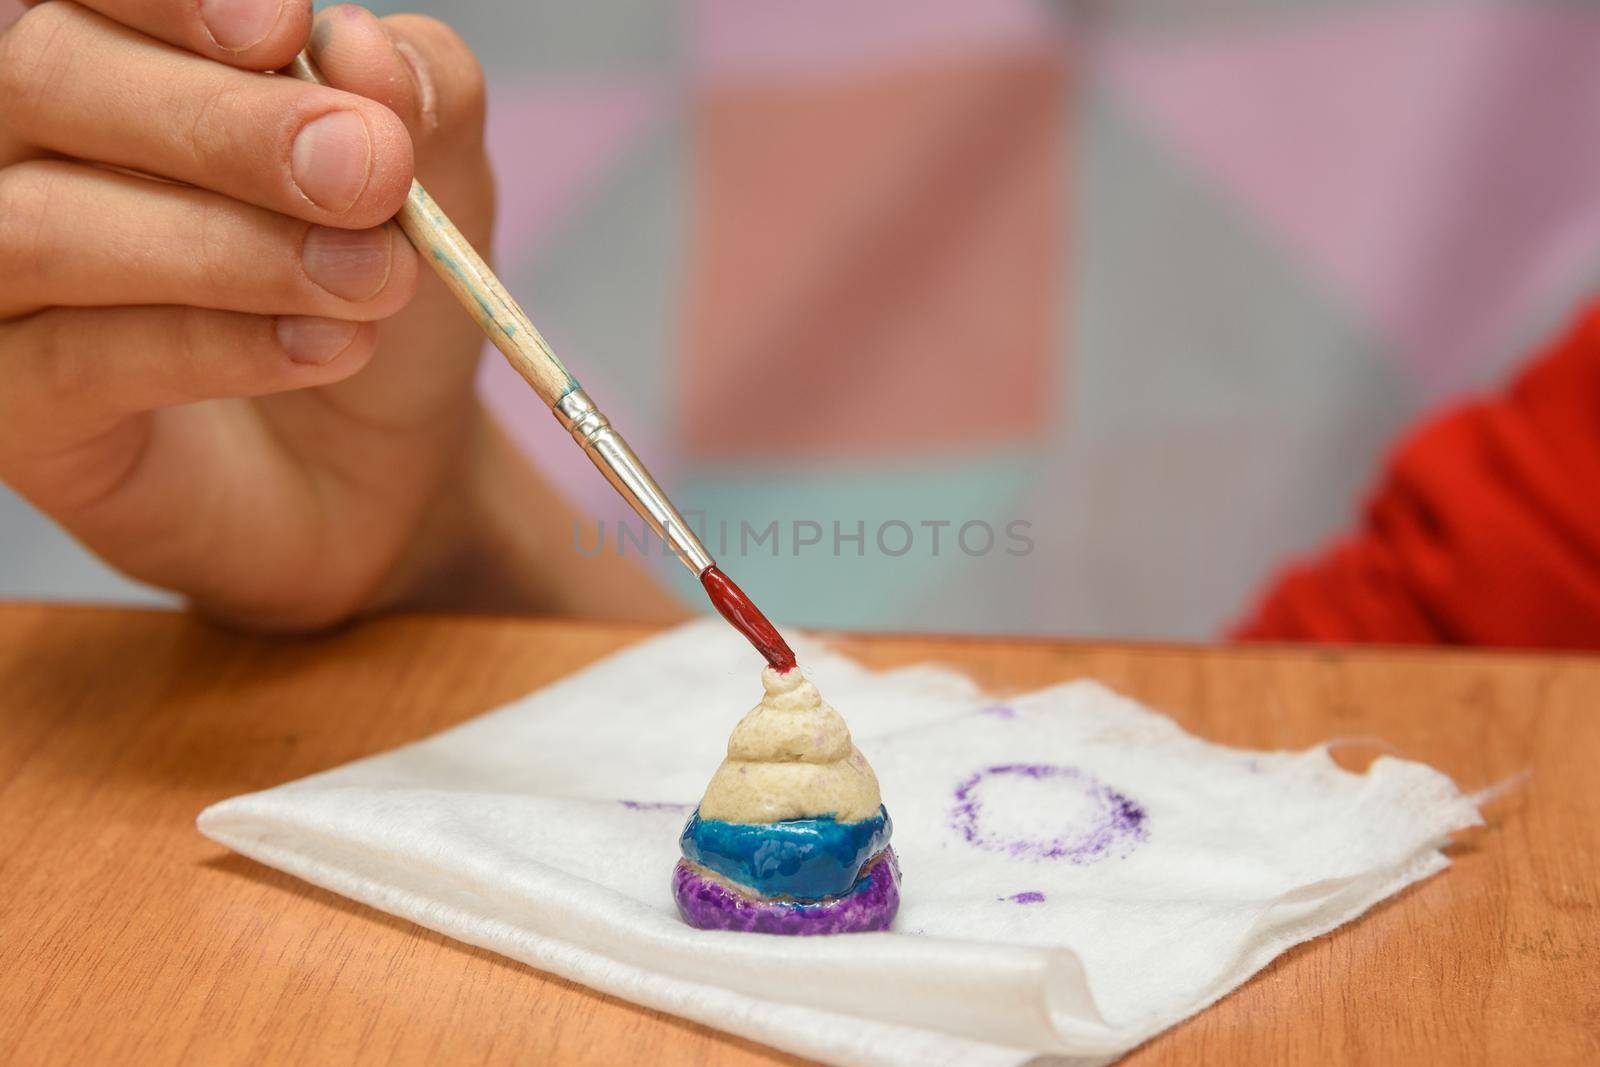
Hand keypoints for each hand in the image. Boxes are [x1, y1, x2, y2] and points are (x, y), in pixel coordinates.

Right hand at [0, 2, 679, 628]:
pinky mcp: (14, 406)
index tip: (283, 29)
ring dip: (230, 250)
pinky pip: (80, 358)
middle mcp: (31, 149)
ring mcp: (4, 279)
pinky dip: (214, 346)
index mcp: (124, 62)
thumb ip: (418, 102)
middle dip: (225, 127)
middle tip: (372, 175)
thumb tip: (361, 41)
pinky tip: (326, 348)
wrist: (384, 464)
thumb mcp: (437, 188)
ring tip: (373, 281)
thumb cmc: (377, 295)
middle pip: (51, 80)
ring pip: (47, 225)